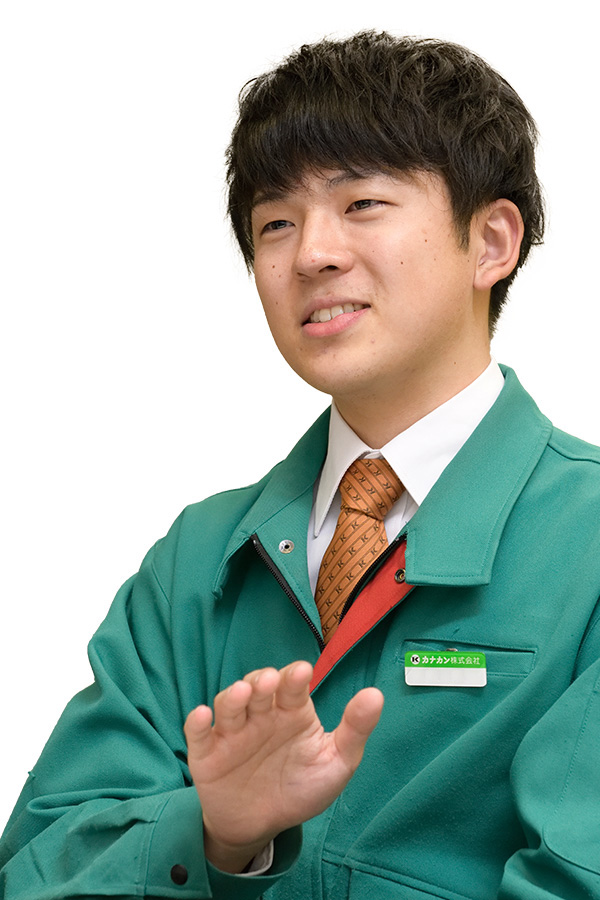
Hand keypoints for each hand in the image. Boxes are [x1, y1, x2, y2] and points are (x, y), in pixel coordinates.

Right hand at [184, 660, 382, 872]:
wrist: (262, 826)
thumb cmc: (301, 787)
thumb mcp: (335, 762)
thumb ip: (354, 729)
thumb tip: (376, 695)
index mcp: (291, 711)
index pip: (292, 686)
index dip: (295, 677)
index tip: (303, 672)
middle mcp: (261, 715)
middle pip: (258, 688)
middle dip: (262, 682)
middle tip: (269, 681)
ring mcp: (232, 732)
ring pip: (229, 704)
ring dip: (233, 696)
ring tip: (242, 694)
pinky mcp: (207, 753)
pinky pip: (197, 733)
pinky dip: (196, 723)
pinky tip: (202, 716)